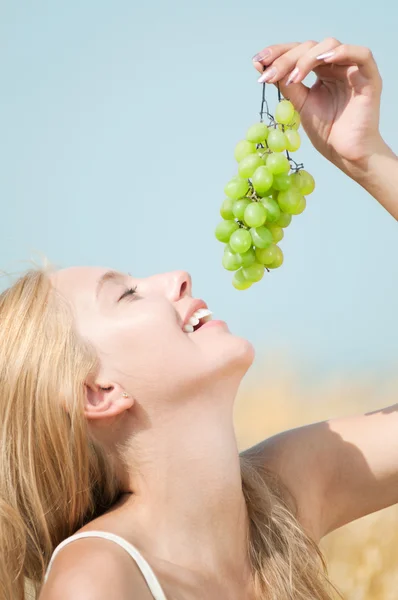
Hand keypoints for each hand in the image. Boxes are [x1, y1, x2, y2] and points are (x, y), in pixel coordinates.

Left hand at [252, 39, 385, 177]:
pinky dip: (341, 52)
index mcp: (320, 71)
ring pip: (329, 45)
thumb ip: (288, 86)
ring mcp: (352, 69)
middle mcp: (336, 65)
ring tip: (293, 78)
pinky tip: (323, 61)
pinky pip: (361, 54)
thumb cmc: (327, 132)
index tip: (257, 63)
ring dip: (307, 58)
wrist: (346, 154)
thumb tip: (265, 68)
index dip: (277, 54)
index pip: (298, 52)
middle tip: (269, 75)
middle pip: (309, 47)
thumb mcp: (300, 106)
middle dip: (286, 59)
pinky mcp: (369, 77)